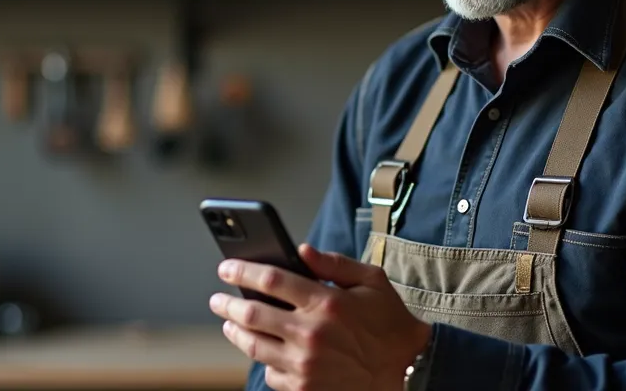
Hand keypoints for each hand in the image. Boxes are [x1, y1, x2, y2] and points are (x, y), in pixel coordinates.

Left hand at [209, 244, 430, 390]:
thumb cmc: (389, 323)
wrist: (408, 371)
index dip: (242, 270)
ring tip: (230, 323)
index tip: (226, 267)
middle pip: (252, 314)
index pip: (271, 280)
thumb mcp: (372, 281)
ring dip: (236, 331)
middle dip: (228, 303)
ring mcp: (305, 365)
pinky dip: (264, 361)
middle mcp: (311, 334)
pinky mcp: (305, 388)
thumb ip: (334, 263)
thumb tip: (301, 250)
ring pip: (254, 345)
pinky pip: (270, 374)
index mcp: (326, 302)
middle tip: (217, 299)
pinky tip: (263, 352)